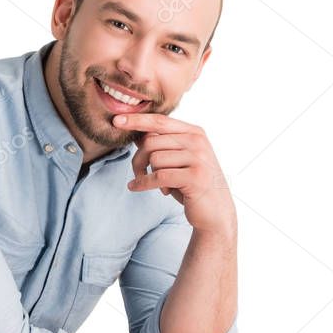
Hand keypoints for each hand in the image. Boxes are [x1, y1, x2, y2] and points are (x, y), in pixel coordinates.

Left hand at [114, 113, 235, 233]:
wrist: (215, 211)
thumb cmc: (191, 184)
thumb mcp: (178, 160)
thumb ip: (161, 145)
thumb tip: (135, 132)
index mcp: (194, 132)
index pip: (160, 121)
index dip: (137, 120)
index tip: (116, 120)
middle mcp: (198, 141)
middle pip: (151, 141)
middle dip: (138, 159)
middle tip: (139, 173)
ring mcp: (198, 158)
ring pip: (154, 159)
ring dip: (145, 174)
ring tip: (153, 184)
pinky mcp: (195, 177)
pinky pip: (158, 176)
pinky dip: (143, 183)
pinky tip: (136, 187)